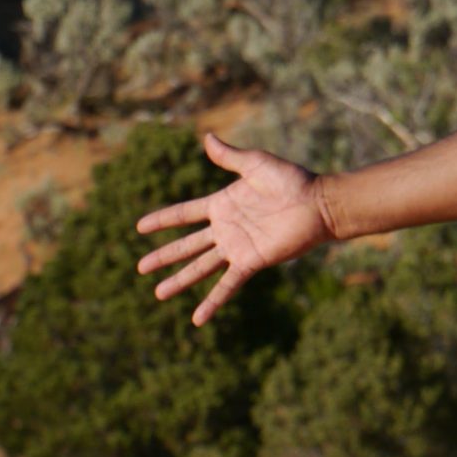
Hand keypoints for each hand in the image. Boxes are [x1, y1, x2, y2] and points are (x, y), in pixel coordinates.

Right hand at [135, 130, 331, 324]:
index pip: (184, 214)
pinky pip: (227, 285)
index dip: (162, 220)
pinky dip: (212, 302)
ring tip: (157, 294)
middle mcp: (225, 229)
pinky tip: (197, 319)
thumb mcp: (255, 164)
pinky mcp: (251, 262)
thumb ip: (229, 157)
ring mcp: (236, 248)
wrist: (317, 203)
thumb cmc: (291, 180)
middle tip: (140, 268)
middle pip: (187, 246)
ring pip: (200, 267)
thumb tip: (206, 137)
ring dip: (179, 281)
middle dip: (164, 257)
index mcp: (222, 204)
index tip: (139, 227)